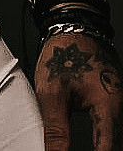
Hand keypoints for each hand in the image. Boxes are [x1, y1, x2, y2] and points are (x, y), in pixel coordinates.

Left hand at [35, 32, 122, 149]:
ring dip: (101, 147)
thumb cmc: (64, 54)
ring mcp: (118, 106)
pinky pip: (111, 129)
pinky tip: (92, 144)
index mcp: (108, 106)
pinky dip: (101, 140)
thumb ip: (56, 129)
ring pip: (114, 138)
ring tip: (70, 147)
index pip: (105, 149)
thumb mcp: (52, 92)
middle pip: (113, 145)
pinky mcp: (112, 104)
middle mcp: (118, 108)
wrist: (73, 29)